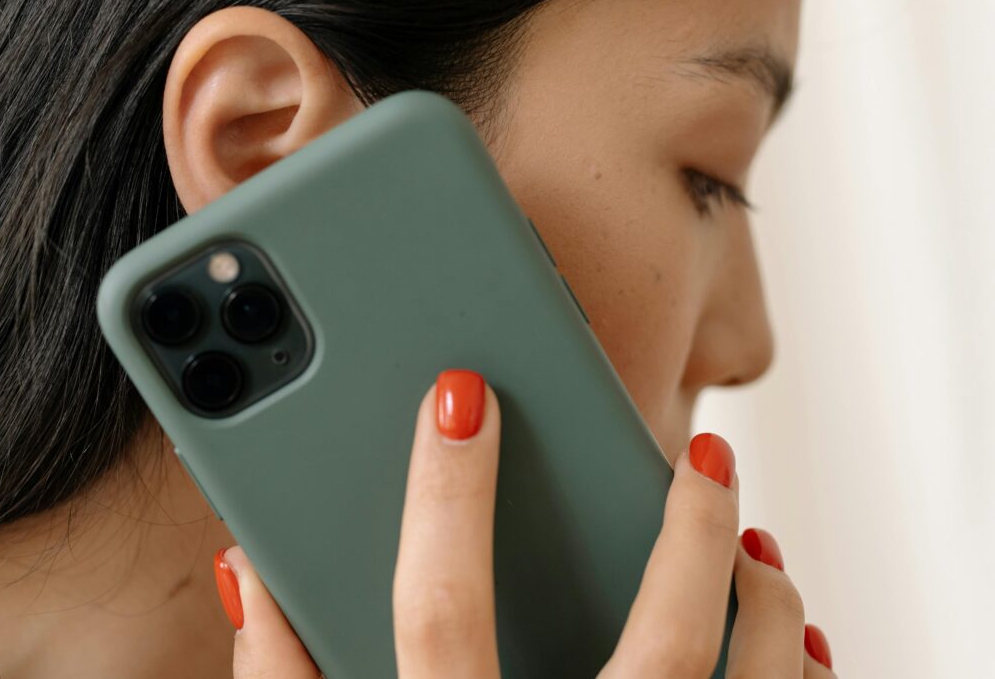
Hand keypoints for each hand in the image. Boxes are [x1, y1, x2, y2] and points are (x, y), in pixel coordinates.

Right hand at [215, 369, 835, 677]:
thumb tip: (250, 573)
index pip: (439, 617)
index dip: (443, 499)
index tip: (461, 394)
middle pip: (656, 648)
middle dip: (689, 534)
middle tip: (704, 454)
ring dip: (769, 610)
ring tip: (759, 546)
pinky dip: (793, 678)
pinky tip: (789, 639)